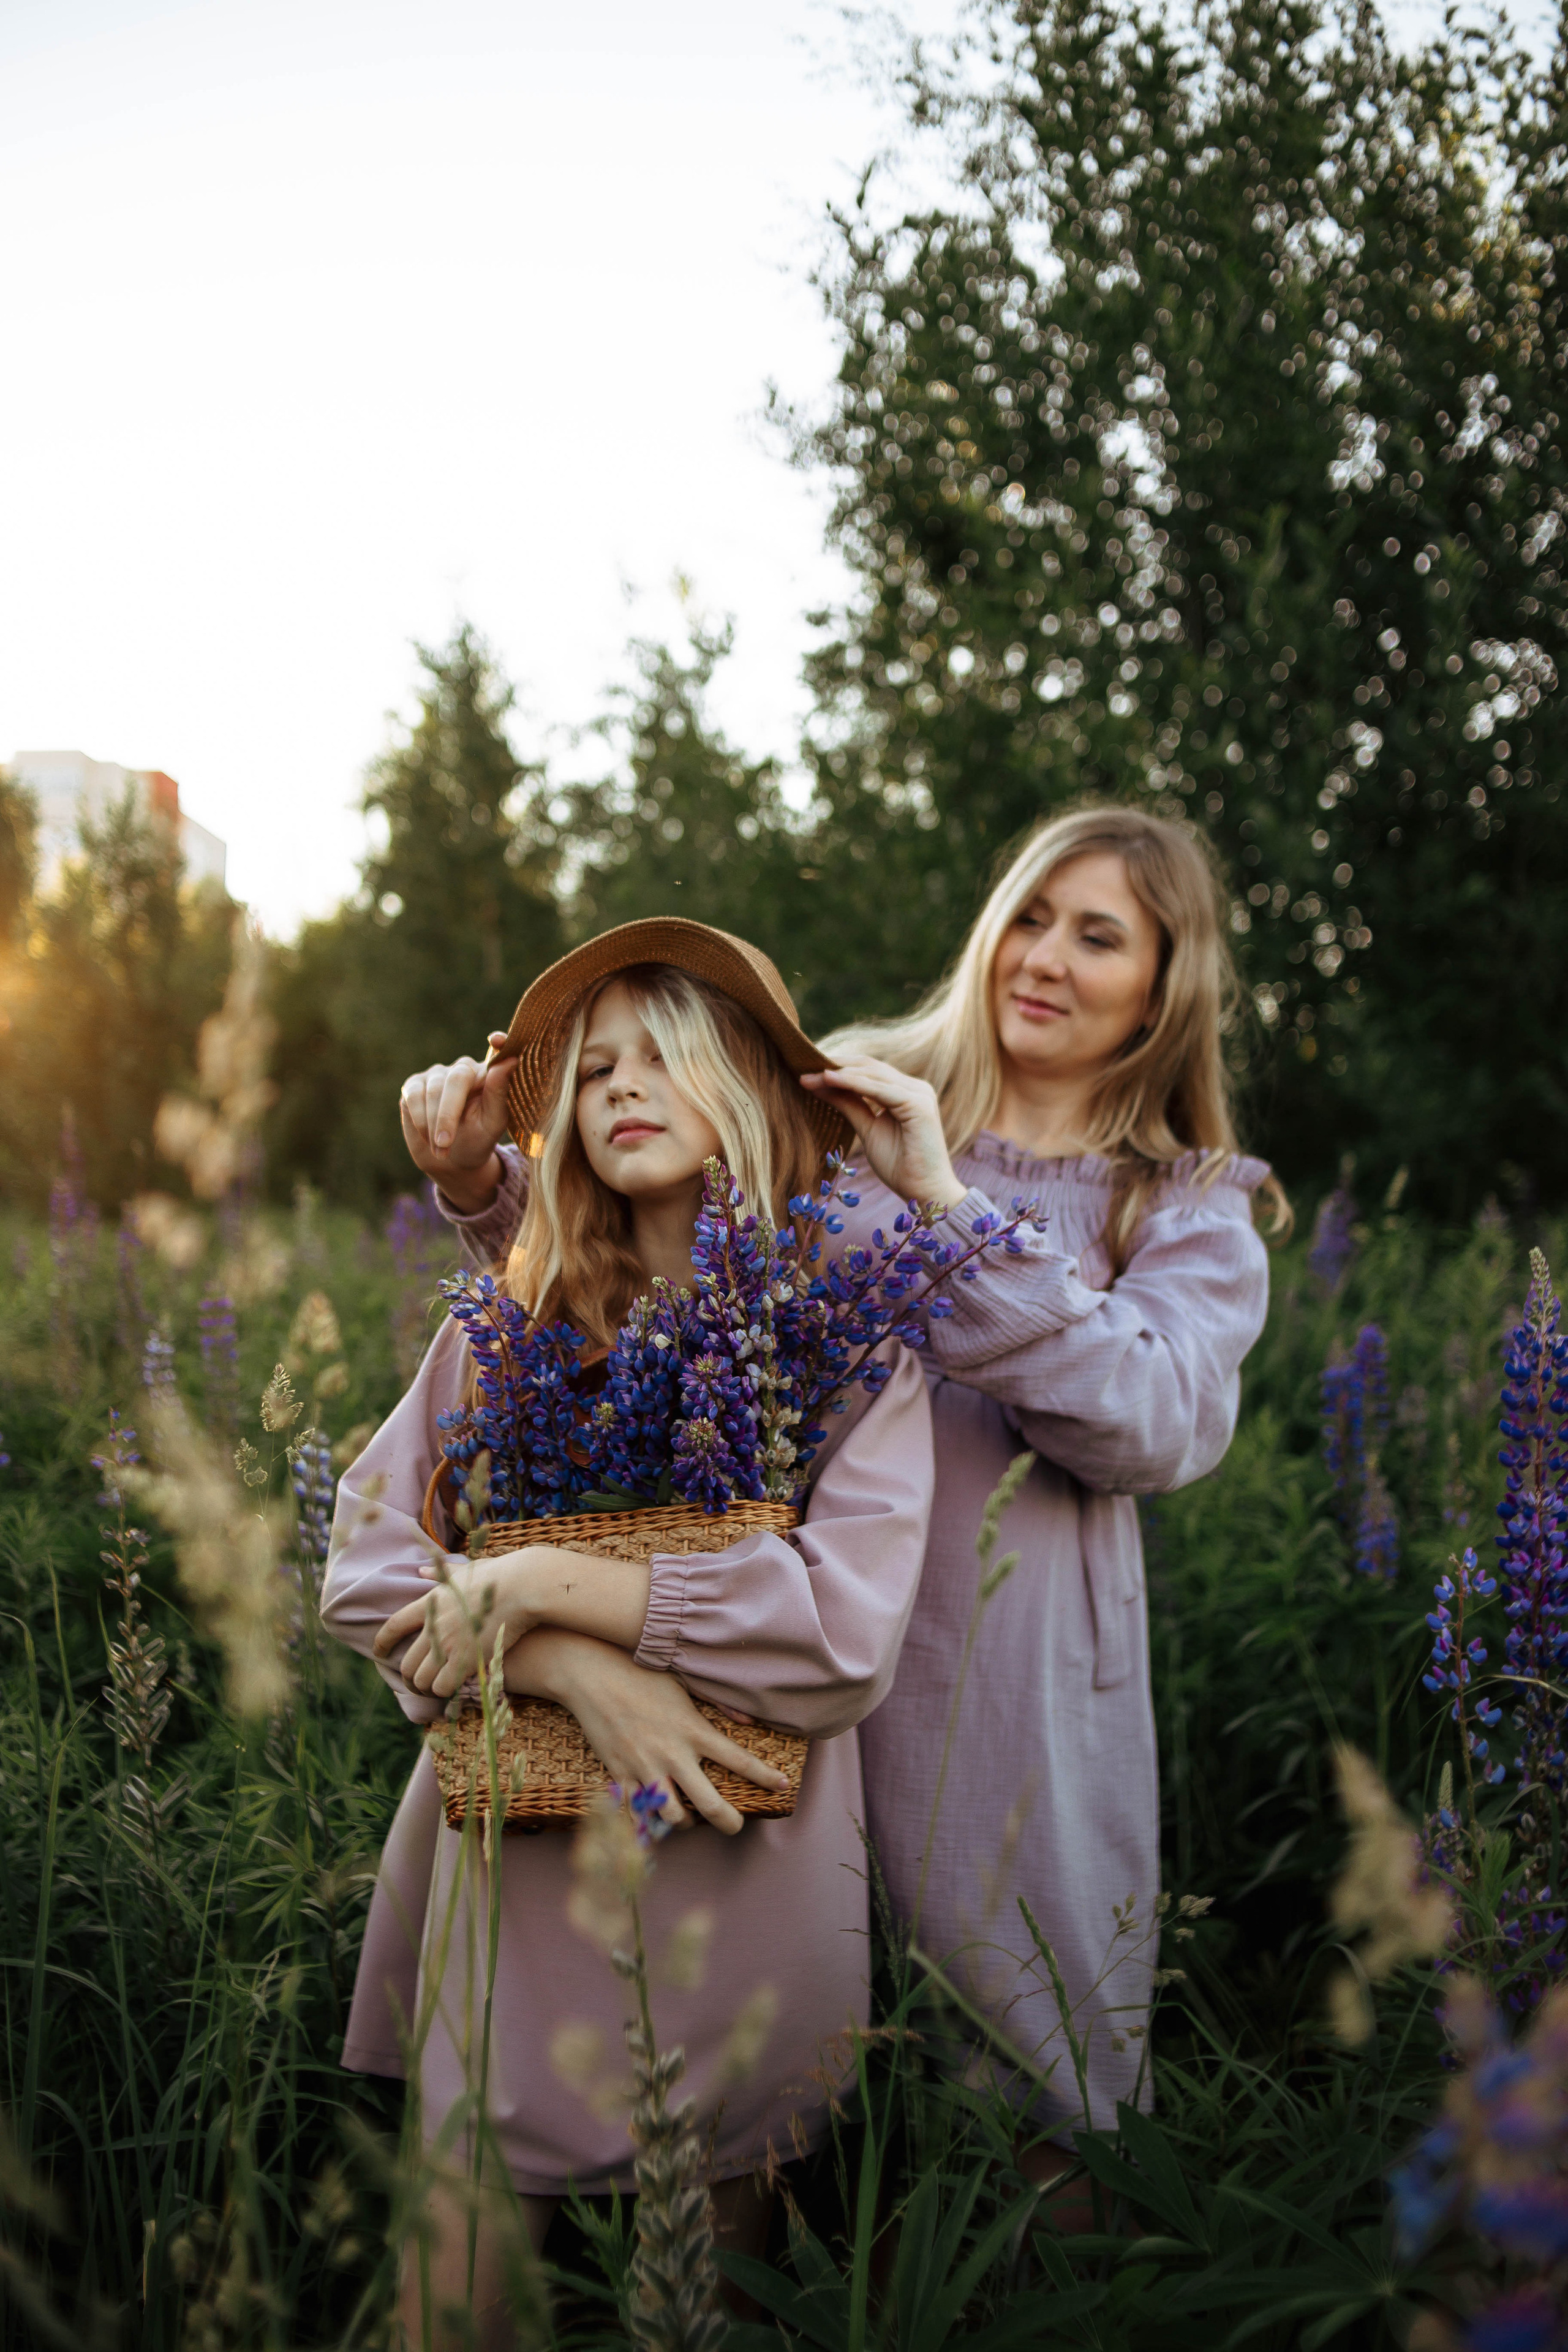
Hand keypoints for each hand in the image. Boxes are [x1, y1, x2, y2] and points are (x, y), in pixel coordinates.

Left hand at [375, 1558, 529, 1696]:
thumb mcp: (464, 1570)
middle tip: (417, 1684)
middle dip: (408, 1678)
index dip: (383, 1642)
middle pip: (407, 1663)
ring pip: (422, 1679)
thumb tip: (420, 1570)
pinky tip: (453, 1690)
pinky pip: (443, 1687)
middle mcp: (434, 1626)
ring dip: (426, 1688)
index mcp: (430, 1603)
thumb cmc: (499, 1575)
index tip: (379, 1653)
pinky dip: (445, 1692)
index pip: (394, 1626)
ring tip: (435, 1691)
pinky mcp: (465, 1659)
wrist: (520, 1587)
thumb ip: (440, 1574)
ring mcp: (448, 1644)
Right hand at [398, 1032, 516, 1211]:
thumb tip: (509, 1061)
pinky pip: (413, 1096)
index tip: (497, 1040)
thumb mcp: (493, 1124)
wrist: (450, 1160)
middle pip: (456, 1079)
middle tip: (445, 1143)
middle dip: (448, 1114)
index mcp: (490, 1075)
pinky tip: (428, 1138)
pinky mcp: (415, 1084)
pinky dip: (420, 1120)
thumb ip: (500, 1093)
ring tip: (441, 1150)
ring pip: (433, 1091)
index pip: (497, 1052)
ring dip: (434, 1125)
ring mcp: (438, 1074)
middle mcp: (464, 1068)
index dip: (499, 1044)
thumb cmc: (478, 1139)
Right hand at [525, 1631, 789, 1835]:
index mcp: (693, 1730)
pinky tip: (652, 1824)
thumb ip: (718, 1704)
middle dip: (729, 1822)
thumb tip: (748, 1719)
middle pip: (711, 1805)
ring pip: (673, 1817)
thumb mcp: (683, 1682)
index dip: (765, 1777)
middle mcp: (673, 1755)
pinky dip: (647, 1824)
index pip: (740, 1760)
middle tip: (735, 1826)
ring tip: (688, 1817)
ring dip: (685, 1823)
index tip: (783, 1787)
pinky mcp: (619, 1775)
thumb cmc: (640, 1673)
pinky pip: (636, 1814)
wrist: (591, 1674)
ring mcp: (645, 1769)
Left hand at [800, 1056, 966, 1208]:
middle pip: (870, 1066)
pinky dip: (852, 1082)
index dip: (838, 1067)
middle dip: (835, 1065)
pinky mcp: (918, 1105)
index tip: (807, 1069)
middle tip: (802, 1065)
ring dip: (839, 1072)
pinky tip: (828, 1078)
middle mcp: (915, 1088)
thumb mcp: (867, 1130)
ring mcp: (919, 1094)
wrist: (925, 1192)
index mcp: (906, 1092)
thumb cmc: (900, 1166)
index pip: (869, 1070)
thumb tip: (822, 1084)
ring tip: (809, 1072)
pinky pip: (879, 1089)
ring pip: (873, 1074)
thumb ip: (849, 1105)